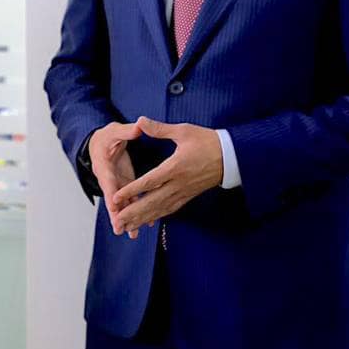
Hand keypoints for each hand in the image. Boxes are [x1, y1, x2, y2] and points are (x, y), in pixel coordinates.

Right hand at [88, 121, 141, 236]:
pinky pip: (132, 201)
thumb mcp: (114, 131)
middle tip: (120, 229)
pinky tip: (147, 223)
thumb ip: (126, 131)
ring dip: (127, 219)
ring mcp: (118, 184)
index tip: (113, 206)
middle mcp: (109, 179)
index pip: (108, 182)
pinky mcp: (126, 185)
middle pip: (113, 200)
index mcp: (104, 166)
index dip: (110, 195)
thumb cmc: (106, 137)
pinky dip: (138, 211)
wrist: (101, 144)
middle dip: (116, 215)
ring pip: (122, 205)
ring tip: (133, 234)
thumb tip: (138, 127)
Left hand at [112, 116, 222, 233]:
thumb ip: (159, 129)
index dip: (132, 190)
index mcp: (175, 167)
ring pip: (160, 209)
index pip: (149, 182)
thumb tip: (139, 121)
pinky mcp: (188, 196)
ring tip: (126, 227)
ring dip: (142, 218)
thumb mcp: (183, 131)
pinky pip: (170, 209)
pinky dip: (157, 216)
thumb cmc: (208, 142)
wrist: (231, 157)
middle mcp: (178, 183)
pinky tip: (147, 222)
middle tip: (117, 222)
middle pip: (152, 202)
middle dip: (133, 213)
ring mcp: (183, 192)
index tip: (116, 197)